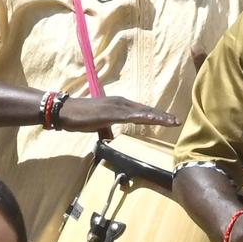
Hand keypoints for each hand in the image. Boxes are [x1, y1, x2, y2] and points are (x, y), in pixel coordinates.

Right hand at [54, 95, 178, 132]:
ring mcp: (116, 106)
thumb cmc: (79, 118)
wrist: (65, 112)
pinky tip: (152, 119)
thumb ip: (105, 130)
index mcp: (119, 105)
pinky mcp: (110, 113)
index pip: (141, 111)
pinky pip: (129, 115)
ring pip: (141, 112)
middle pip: (145, 110)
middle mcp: (120, 103)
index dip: (156, 115)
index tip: (169, 120)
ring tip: (172, 121)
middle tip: (177, 121)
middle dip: (162, 115)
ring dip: (157, 116)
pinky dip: (142, 117)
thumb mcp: (97, 126)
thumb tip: (109, 139)